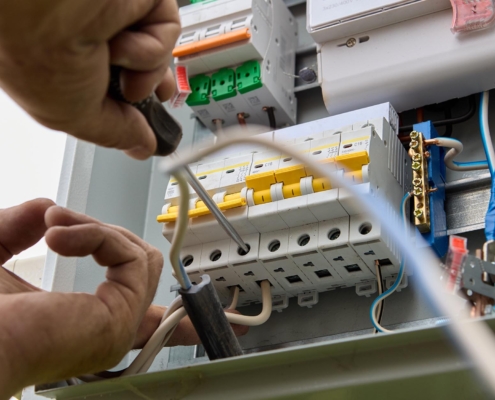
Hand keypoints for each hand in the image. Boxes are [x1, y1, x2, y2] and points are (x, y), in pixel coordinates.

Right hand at [0, 0, 180, 159]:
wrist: (44, 6)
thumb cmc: (38, 52)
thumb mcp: (73, 116)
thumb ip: (113, 133)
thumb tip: (140, 146)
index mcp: (66, 58)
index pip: (109, 84)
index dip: (131, 105)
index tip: (141, 122)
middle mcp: (92, 35)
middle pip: (142, 67)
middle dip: (151, 88)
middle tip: (150, 98)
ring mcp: (117, 14)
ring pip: (157, 54)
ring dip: (145, 71)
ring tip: (120, 65)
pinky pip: (167, 31)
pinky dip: (152, 47)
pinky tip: (125, 43)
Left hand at [0, 199, 246, 396]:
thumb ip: (17, 228)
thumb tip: (46, 209)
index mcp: (80, 325)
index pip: (141, 322)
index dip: (169, 317)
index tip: (195, 323)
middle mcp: (104, 329)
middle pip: (137, 267)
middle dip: (101, 234)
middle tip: (56, 224)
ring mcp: (116, 325)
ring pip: (139, 255)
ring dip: (96, 230)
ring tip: (54, 226)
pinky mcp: (123, 314)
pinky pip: (134, 257)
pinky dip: (98, 235)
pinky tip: (60, 236)